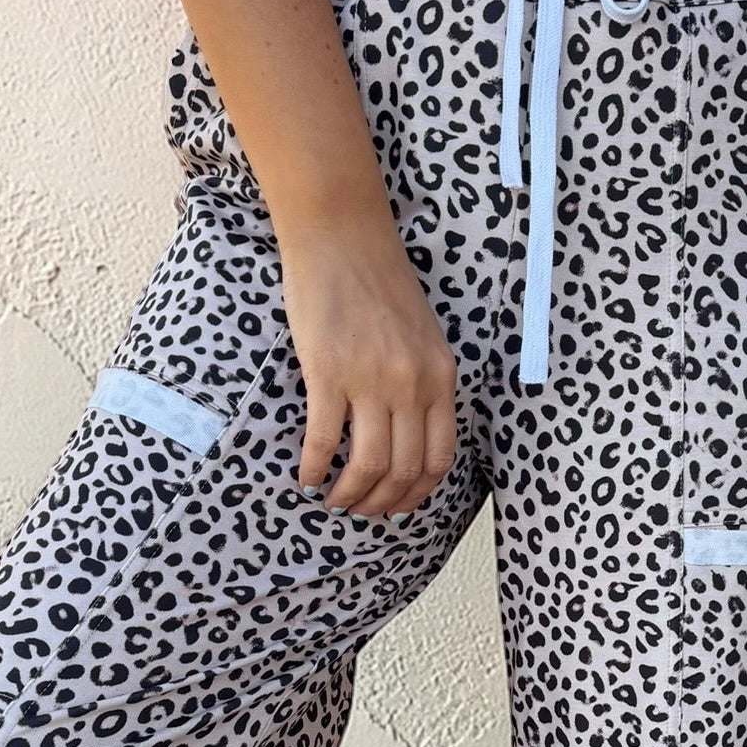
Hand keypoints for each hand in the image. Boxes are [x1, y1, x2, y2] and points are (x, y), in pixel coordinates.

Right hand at [281, 211, 458, 518]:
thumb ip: (423, 384)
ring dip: (348, 495)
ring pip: (366, 465)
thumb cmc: (379, 284)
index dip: (415, 495)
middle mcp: (413, 385)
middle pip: (402, 471)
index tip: (395, 507)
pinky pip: (324, 440)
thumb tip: (408, 437)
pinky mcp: (328, 372)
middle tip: (358, 510)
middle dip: (379, 504)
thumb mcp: (423, 337)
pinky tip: (305, 476)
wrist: (343, 236)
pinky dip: (313, 468)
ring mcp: (371, 380)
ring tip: (332, 499)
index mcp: (441, 378)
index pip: (438, 460)